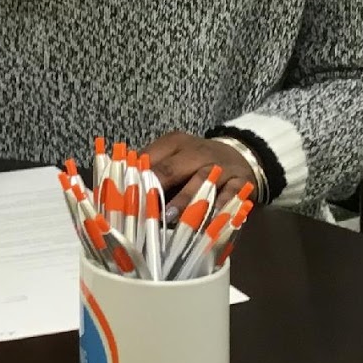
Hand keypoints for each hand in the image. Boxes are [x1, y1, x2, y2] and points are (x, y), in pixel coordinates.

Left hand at [139, 132, 258, 209]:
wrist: (242, 156)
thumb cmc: (196, 163)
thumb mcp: (173, 157)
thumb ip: (152, 170)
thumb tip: (121, 190)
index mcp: (175, 143)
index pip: (152, 157)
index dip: (139, 177)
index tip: (127, 194)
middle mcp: (197, 151)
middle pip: (174, 168)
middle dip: (159, 187)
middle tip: (146, 206)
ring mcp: (220, 166)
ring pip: (201, 181)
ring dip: (186, 200)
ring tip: (172, 217)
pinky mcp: (240, 182)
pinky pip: (229, 195)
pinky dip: (218, 207)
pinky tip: (207, 220)